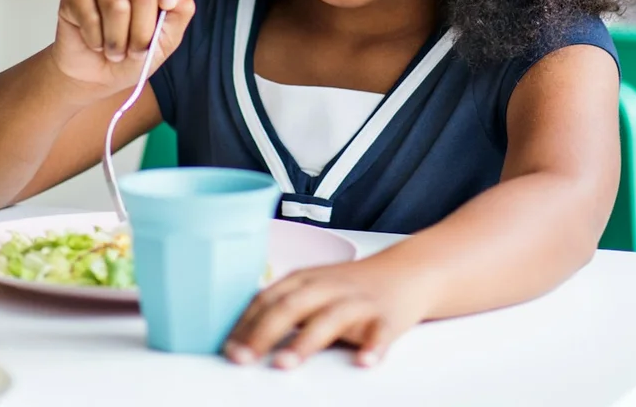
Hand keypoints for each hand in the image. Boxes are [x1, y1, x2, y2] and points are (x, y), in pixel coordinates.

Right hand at [50, 0, 193, 99]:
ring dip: (118, 41)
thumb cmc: (131, 58)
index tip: (167, 5)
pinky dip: (96, 40)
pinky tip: (95, 43)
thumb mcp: (167, 41)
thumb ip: (181, 11)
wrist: (97, 78)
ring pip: (117, 6)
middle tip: (135, 51)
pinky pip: (91, 15)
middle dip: (142, 33)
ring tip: (114, 51)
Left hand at [223, 258, 433, 369]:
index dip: (245, 325)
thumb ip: (282, 305)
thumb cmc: (351, 286)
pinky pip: (380, 333)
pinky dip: (373, 347)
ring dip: (306, 341)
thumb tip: (241, 335)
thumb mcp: (312, 286)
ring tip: (285, 363)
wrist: (407, 272)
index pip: (268, 300)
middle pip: (291, 306)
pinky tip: (364, 361)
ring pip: (330, 318)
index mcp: (305, 279)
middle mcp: (328, 287)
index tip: (228, 349)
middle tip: (243, 358)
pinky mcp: (387, 318)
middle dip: (263, 333)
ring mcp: (358, 302)